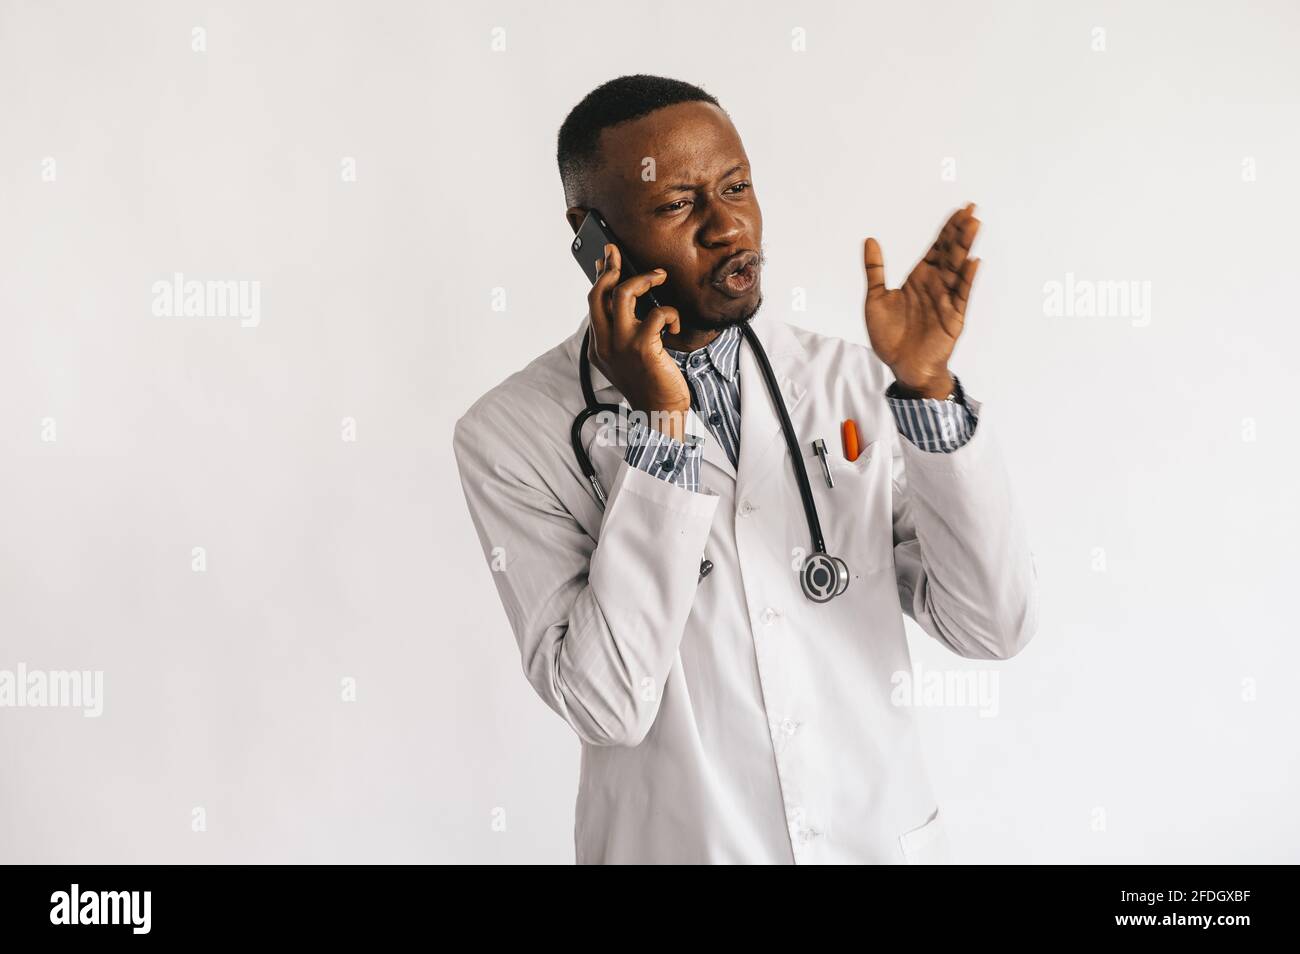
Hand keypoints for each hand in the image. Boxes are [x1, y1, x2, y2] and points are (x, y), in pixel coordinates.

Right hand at [588, 243, 689, 439]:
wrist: (659, 413)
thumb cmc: (650, 385)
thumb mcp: (628, 358)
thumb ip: (624, 334)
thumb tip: (633, 304)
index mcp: (599, 346)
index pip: (593, 304)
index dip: (600, 277)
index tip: (606, 259)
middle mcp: (605, 344)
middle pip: (599, 293)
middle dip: (611, 268)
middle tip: (620, 255)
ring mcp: (622, 345)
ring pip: (623, 294)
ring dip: (643, 279)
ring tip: (658, 276)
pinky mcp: (643, 348)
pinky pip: (658, 314)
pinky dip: (670, 314)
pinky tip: (674, 326)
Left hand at [863, 203, 980, 397]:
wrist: (901, 366)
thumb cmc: (890, 336)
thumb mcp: (875, 298)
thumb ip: (875, 270)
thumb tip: (870, 239)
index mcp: (918, 279)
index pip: (936, 248)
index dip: (947, 230)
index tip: (959, 210)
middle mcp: (935, 285)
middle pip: (950, 253)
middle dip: (959, 231)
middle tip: (970, 209)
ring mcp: (946, 300)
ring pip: (957, 268)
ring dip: (965, 247)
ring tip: (974, 226)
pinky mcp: (953, 317)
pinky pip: (961, 295)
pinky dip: (966, 279)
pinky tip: (973, 262)